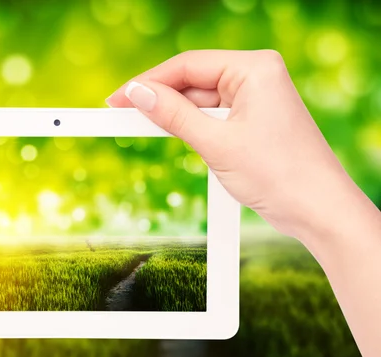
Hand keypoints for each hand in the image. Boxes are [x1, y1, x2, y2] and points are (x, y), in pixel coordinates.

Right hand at [106, 49, 353, 239]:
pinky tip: (168, 129)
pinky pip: (213, 114)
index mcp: (254, 68)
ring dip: (173, 112)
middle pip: (193, 79)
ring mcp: (257, 97)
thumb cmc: (278, 174)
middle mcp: (257, 76)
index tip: (118, 97)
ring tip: (137, 123)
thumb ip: (174, 115)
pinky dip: (190, 123)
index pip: (189, 65)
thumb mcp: (216, 143)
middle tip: (120, 112)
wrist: (318, 210)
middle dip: (158, 97)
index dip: (149, 81)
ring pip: (201, 98)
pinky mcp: (254, 119)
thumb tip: (137, 93)